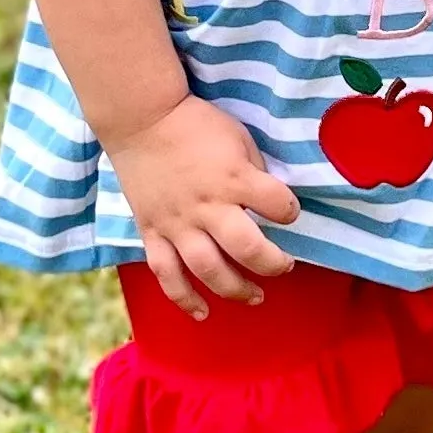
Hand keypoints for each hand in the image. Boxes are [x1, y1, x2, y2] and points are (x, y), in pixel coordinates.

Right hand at [108, 94, 300, 317]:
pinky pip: (166, 274)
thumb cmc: (195, 125)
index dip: (290, 210)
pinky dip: (184, 298)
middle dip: (273, 263)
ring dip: (236, 289)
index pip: (278, 205)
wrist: (142, 119)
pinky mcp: (152, 232)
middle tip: (284, 266)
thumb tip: (266, 202)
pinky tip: (202, 313)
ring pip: (208, 269)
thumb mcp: (238, 137)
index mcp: (233, 178)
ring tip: (255, 296)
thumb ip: (254, 171)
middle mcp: (207, 206)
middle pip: (247, 248)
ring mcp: (177, 223)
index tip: (288, 211)